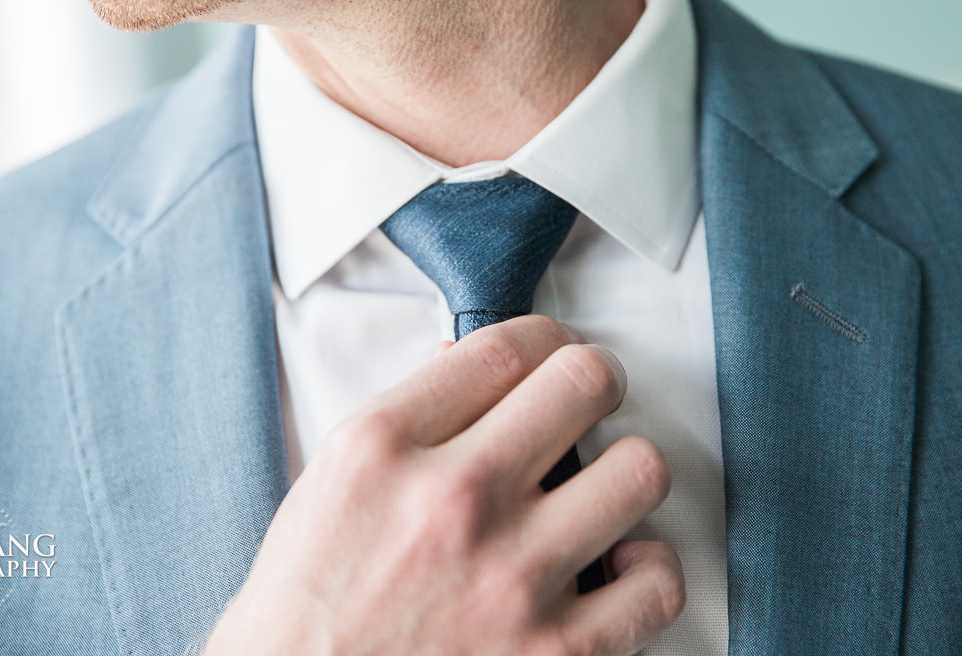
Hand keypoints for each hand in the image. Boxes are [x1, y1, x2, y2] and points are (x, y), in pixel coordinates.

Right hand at [204, 315, 682, 655]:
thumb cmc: (305, 614)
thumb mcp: (328, 488)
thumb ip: (403, 420)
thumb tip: (468, 365)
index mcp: (383, 448)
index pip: (503, 348)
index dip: (545, 336)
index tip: (552, 351)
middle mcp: (453, 500)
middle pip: (583, 383)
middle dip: (595, 381)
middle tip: (588, 400)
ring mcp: (512, 577)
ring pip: (639, 471)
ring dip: (624, 474)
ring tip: (602, 489)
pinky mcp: (559, 653)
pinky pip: (657, 583)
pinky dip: (646, 571)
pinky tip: (615, 568)